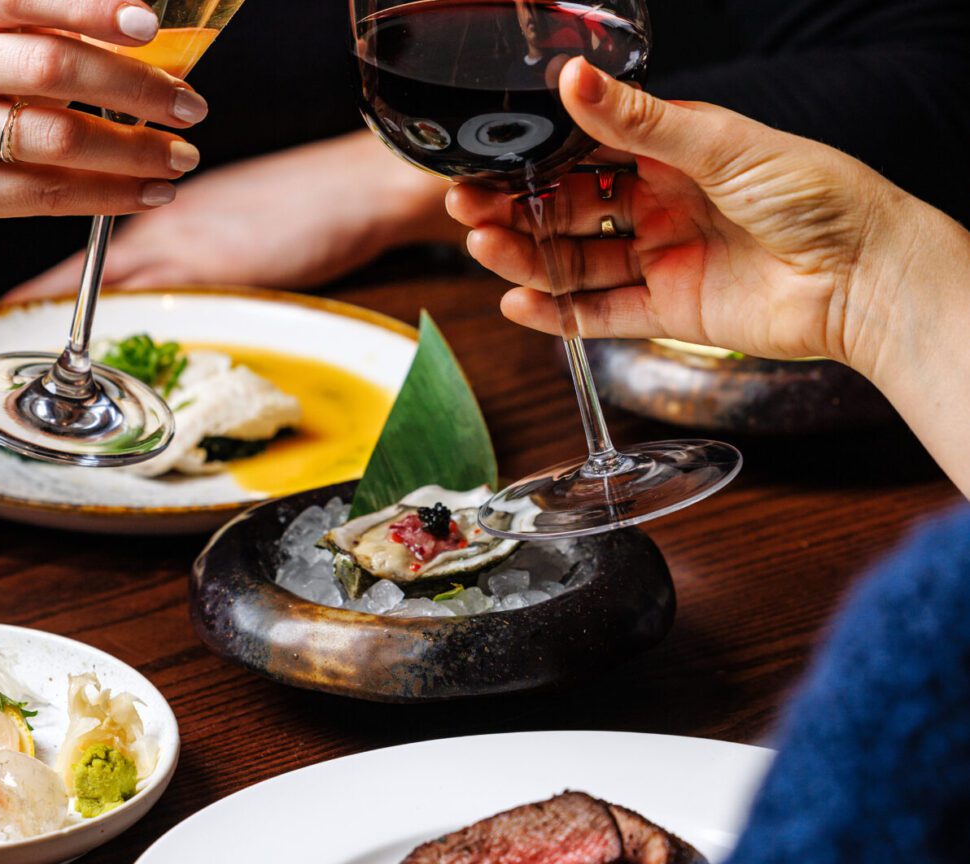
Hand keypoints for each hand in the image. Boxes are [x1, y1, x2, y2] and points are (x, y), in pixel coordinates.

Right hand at [0, 0, 208, 257]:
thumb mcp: (0, 47)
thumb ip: (63, 35)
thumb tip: (160, 41)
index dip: (90, 7)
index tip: (149, 24)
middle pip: (53, 68)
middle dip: (137, 88)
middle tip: (192, 105)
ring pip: (56, 138)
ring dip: (136, 150)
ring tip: (182, 156)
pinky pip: (48, 194)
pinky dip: (113, 194)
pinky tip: (152, 192)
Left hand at [6, 130, 462, 299]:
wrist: (356, 184)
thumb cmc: (307, 193)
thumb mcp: (238, 205)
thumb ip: (198, 225)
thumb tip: (172, 247)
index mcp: (171, 202)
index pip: (94, 224)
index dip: (53, 254)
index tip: (15, 279)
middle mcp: (169, 221)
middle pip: (89, 259)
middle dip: (45, 290)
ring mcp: (189, 243)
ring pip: (112, 278)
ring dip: (73, 306)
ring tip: (28, 335)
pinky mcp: (217, 268)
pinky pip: (154, 299)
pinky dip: (124, 319)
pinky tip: (102, 342)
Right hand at [446, 57, 916, 373]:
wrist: (865, 278)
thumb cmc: (818, 196)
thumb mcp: (723, 143)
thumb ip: (641, 122)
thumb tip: (575, 80)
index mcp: (677, 154)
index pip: (588, 152)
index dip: (537, 157)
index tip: (490, 157)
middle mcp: (663, 205)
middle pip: (572, 209)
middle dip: (519, 209)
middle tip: (468, 207)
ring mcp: (664, 259)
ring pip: (578, 261)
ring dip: (527, 257)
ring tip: (483, 249)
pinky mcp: (671, 311)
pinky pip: (601, 314)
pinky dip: (558, 314)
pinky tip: (518, 302)